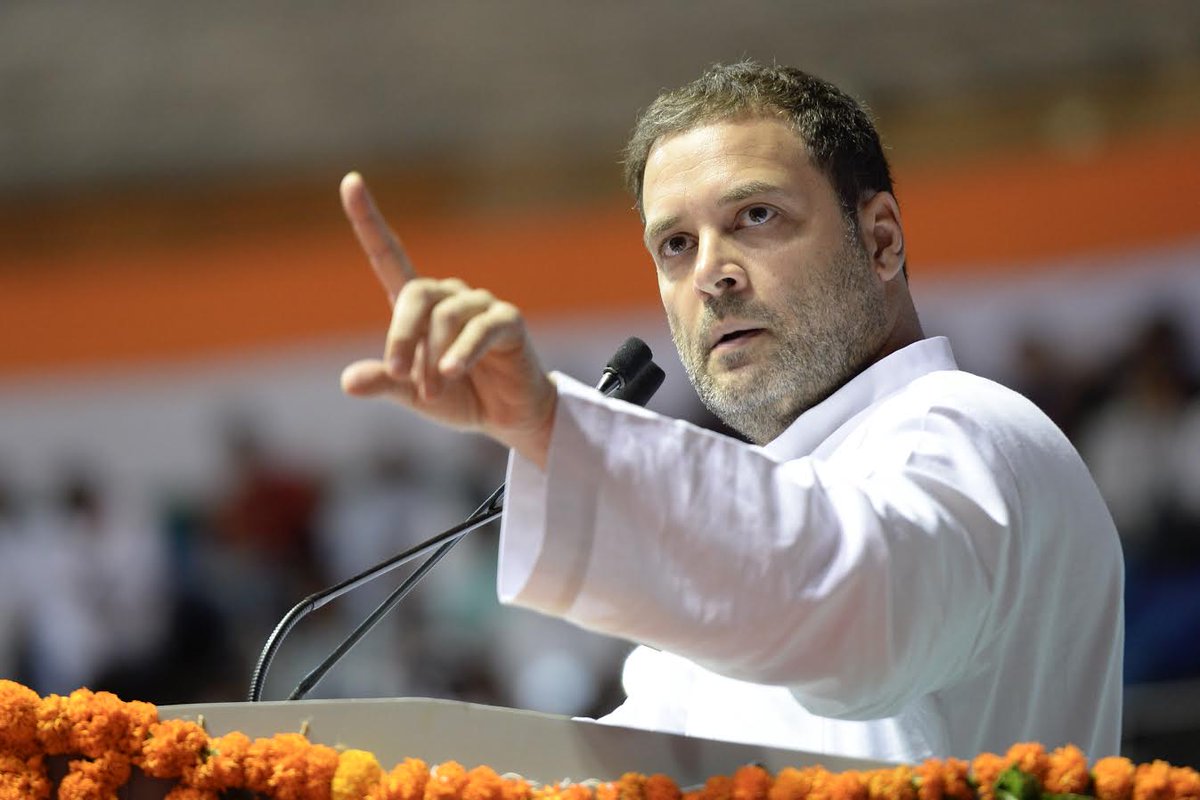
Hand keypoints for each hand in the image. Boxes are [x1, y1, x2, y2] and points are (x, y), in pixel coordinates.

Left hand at [338, 172, 555, 466]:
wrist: (507, 417)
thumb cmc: (459, 396)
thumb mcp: (413, 393)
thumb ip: (385, 382)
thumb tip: (348, 381)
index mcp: (419, 307)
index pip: (389, 255)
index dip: (369, 220)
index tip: (350, 182)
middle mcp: (449, 296)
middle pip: (416, 293)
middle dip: (402, 334)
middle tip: (398, 373)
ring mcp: (481, 304)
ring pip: (445, 316)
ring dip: (433, 357)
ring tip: (433, 391)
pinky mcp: (508, 321)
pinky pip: (480, 328)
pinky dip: (461, 352)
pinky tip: (451, 373)